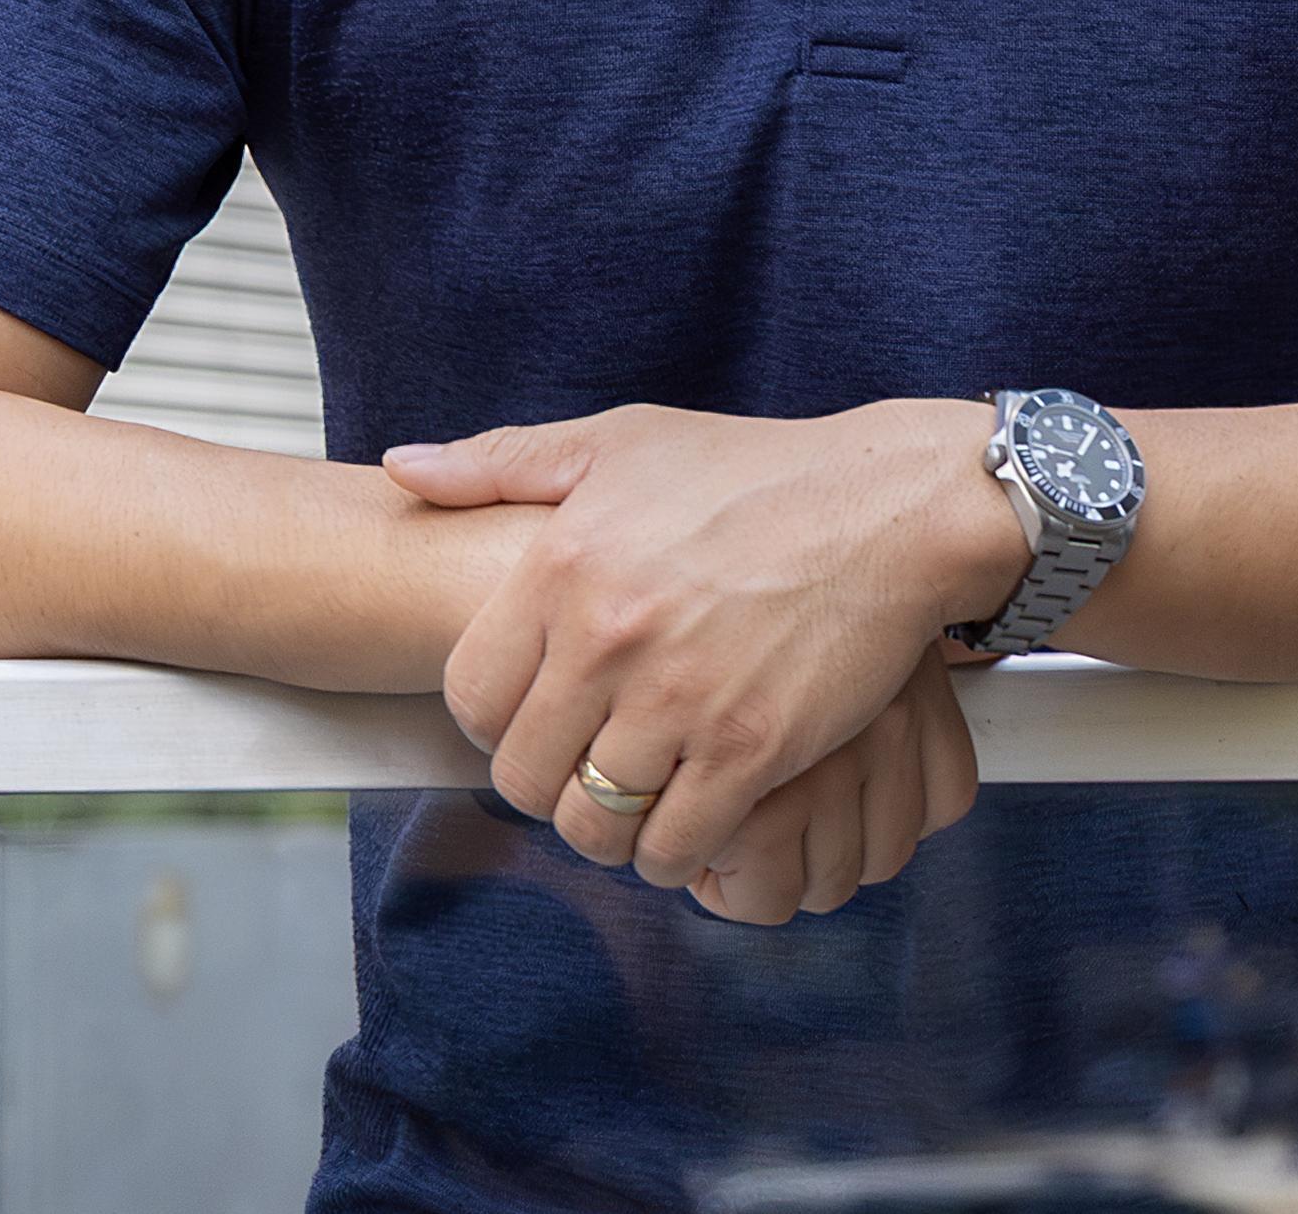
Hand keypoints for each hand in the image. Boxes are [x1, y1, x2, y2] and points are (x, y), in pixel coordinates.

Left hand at [388, 400, 1021, 893]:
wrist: (892, 506)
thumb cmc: (760, 472)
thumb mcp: (623, 441)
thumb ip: (503, 460)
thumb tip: (405, 470)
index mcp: (564, 565)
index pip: (470, 696)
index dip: (496, 723)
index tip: (537, 719)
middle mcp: (611, 637)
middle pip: (524, 775)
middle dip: (550, 786)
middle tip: (590, 772)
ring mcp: (681, 699)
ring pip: (595, 824)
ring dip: (612, 832)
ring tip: (640, 808)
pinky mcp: (753, 748)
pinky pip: (676, 845)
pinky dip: (677, 856)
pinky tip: (696, 827)